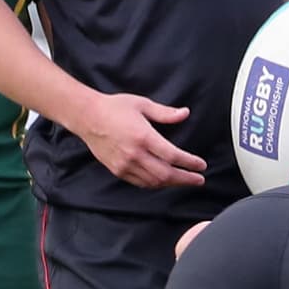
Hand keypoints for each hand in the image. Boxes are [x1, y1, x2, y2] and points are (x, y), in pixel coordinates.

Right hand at [77, 92, 206, 190]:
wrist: (87, 117)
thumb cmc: (114, 107)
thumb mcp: (142, 104)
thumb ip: (165, 112)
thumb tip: (185, 113)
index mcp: (143, 136)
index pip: (172, 156)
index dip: (190, 163)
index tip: (201, 166)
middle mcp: (134, 154)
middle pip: (165, 174)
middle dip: (185, 179)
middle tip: (199, 179)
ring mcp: (124, 164)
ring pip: (154, 181)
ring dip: (172, 183)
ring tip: (184, 180)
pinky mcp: (117, 170)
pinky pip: (140, 182)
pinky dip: (155, 184)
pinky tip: (164, 181)